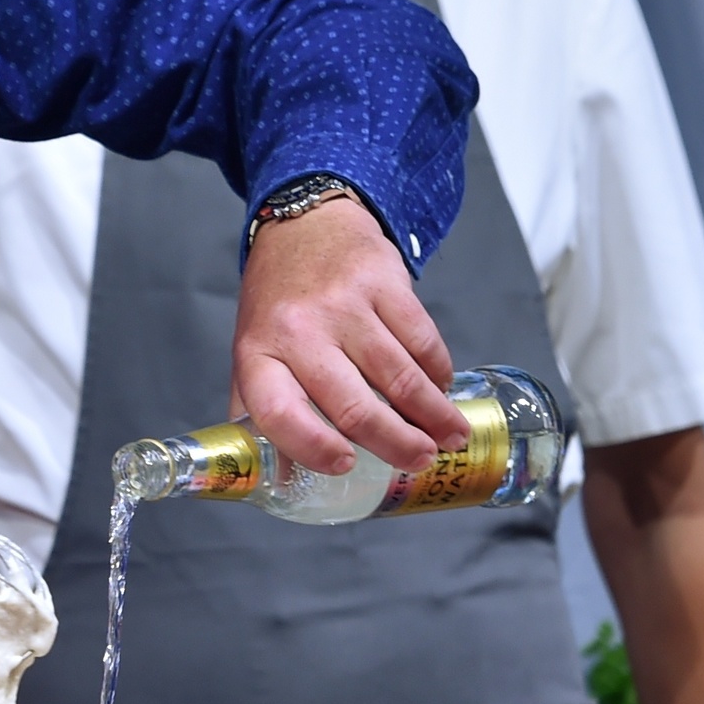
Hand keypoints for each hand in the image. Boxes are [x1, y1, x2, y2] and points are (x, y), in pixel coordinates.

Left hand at [230, 193, 461, 474]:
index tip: (345, 465)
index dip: (311, 447)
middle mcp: (299, 330)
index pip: (279, 412)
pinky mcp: (384, 282)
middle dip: (396, 444)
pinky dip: (439, 373)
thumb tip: (283, 480)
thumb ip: (262, 412)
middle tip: (419, 460)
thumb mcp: (254, 352)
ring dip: (433, 416)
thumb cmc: (280, 302)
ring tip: (448, 437)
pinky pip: (423, 340)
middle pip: (353, 406)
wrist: (305, 224)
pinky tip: (442, 389)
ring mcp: (344, 304)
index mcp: (258, 354)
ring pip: (400, 377)